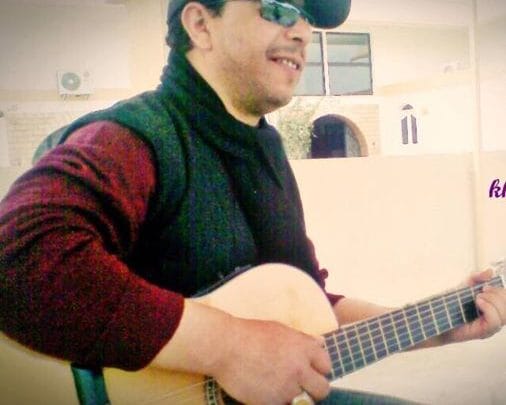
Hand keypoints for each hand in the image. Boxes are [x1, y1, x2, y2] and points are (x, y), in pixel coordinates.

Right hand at [213, 318, 330, 404]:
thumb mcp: (279, 329)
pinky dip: (276, 402)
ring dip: (293, 396)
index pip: (326, 365)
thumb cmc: (249, 333)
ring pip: (303, 401)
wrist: (225, 346)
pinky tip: (265, 392)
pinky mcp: (272, 403)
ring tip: (278, 387)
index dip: (318, 369)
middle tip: (299, 385)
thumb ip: (301, 339)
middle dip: (313, 388)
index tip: (309, 370)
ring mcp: (286, 388)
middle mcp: (300, 369)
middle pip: (322, 389)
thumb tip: (320, 343)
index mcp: (304, 348)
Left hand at [440, 269, 505, 343]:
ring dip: (491, 300)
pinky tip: (478, 302)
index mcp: (493, 308)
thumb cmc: (451, 305)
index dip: (500, 291)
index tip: (485, 287)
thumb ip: (476, 278)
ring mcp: (490, 327)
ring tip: (477, 298)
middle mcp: (494, 319)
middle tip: (481, 292)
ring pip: (503, 314)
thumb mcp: (464, 287)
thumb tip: (489, 272)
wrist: (438, 318)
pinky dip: (488, 308)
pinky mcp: (483, 332)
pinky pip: (495, 321)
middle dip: (496, 295)